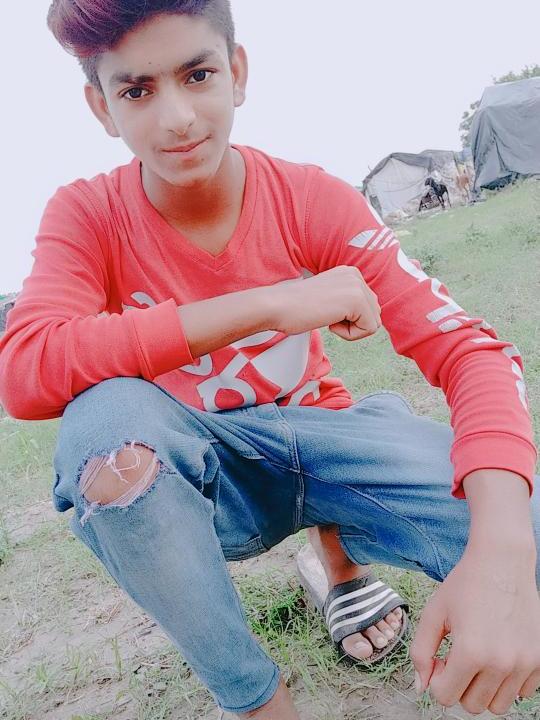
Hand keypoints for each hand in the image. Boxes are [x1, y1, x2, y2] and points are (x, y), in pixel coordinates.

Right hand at [271, 266, 380, 339]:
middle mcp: (356, 275)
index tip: (326, 312)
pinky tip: (329, 323)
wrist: (277, 306)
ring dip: (351, 330)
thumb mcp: (326, 298)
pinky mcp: (356, 300)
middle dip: (353, 324)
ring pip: (374, 322)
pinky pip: (369, 329)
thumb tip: (366, 317)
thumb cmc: (294, 308)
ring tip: (328, 320)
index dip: (349, 319)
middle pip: (374, 314)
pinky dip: (350, 335)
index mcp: (349, 273)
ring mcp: (357, 285)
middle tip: (327, 318)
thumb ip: (345, 302)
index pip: (368, 306)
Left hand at [410, 545, 539, 714]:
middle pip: (472, 705)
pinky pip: (520, 692)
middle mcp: (501, 663)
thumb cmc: (466, 584)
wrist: (502, 562)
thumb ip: (420, 653)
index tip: (441, 658)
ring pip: (498, 705)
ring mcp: (524, 664)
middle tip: (458, 656)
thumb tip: (422, 687)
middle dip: (459, 685)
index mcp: (471, 652)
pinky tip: (498, 652)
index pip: (445, 697)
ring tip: (478, 656)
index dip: (437, 679)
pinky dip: (507, 681)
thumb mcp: (434, 613)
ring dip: (483, 687)